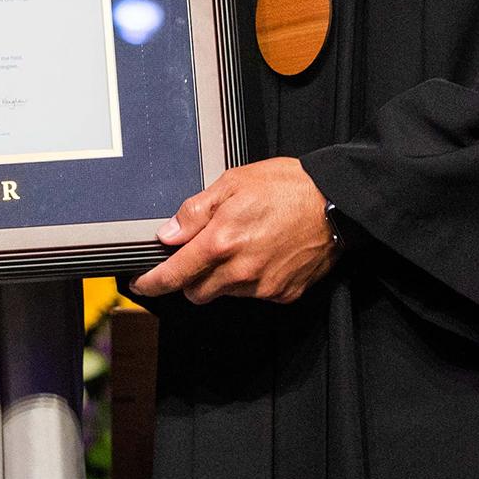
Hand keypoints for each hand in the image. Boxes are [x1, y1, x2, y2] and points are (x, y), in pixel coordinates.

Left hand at [130, 156, 338, 304]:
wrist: (336, 202)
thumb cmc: (288, 187)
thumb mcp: (232, 183)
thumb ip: (195, 211)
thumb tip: (169, 234)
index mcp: (222, 241)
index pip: (174, 275)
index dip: (152, 282)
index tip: (142, 284)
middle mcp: (240, 270)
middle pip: (196, 292)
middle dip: (191, 277)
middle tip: (203, 253)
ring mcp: (263, 286)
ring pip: (225, 294)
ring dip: (222, 278)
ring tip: (242, 245)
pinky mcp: (283, 293)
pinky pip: (254, 294)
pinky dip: (250, 281)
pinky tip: (263, 255)